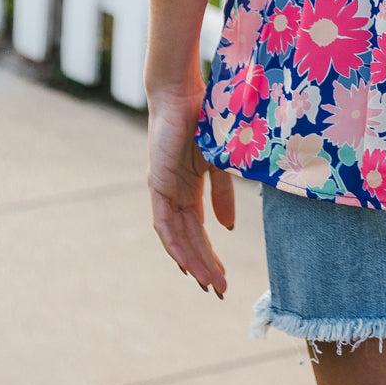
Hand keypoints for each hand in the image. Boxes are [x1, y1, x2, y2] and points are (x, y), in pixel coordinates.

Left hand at [146, 86, 235, 294]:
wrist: (185, 94)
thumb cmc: (206, 120)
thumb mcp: (220, 163)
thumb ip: (222, 194)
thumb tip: (229, 228)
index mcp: (190, 188)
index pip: (199, 231)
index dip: (210, 255)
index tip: (224, 279)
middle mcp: (174, 195)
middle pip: (189, 240)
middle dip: (205, 266)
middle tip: (219, 290)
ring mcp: (164, 191)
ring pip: (177, 237)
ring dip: (193, 261)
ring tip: (209, 283)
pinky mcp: (157, 185)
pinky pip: (164, 224)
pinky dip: (175, 245)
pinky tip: (187, 264)